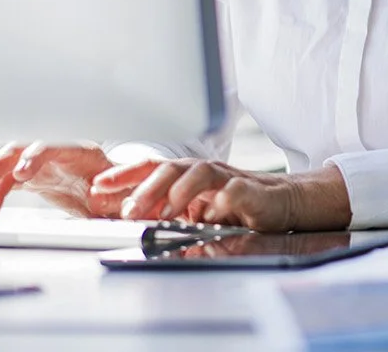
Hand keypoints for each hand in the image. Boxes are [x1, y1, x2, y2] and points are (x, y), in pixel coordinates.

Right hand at [0, 142, 122, 217]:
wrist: (116, 194)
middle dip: (3, 162)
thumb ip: (111, 197)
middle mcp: (59, 153)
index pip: (56, 146)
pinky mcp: (34, 178)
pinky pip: (9, 181)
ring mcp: (44, 164)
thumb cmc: (120, 190)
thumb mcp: (120, 195)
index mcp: (84, 152)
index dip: (36, 156)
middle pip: (26, 149)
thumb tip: (99, 199)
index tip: (21, 172)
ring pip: (12, 164)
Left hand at [92, 159, 351, 231]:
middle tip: (130, 211)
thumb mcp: (199, 210)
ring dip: (181, 191)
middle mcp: (208, 173)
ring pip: (202, 172)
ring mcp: (231, 180)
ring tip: (167, 212)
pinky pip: (237, 191)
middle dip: (147, 187)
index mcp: (191, 175)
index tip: (99, 187)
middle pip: (172, 167)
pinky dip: (224, 199)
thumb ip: (171, 210)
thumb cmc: (242, 206)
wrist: (288, 202)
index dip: (126, 174)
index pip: (153, 167)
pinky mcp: (255, 193)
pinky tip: (213, 212)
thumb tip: (135, 219)